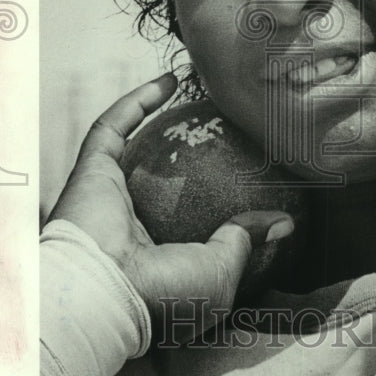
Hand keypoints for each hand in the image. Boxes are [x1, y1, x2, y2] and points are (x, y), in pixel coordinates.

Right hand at [47, 74, 294, 338]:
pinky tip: (170, 82)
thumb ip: (246, 241)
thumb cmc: (165, 294)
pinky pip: (115, 126)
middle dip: (188, 146)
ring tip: (196, 91)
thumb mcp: (221, 273)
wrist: (104, 292)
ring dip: (161, 114)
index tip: (252, 170)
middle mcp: (132, 222)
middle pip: (162, 174)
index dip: (217, 195)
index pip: (190, 218)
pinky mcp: (91, 170)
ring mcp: (109, 194)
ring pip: (136, 143)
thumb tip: (285, 224)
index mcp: (159, 254)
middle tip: (222, 123)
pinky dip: (138, 101)